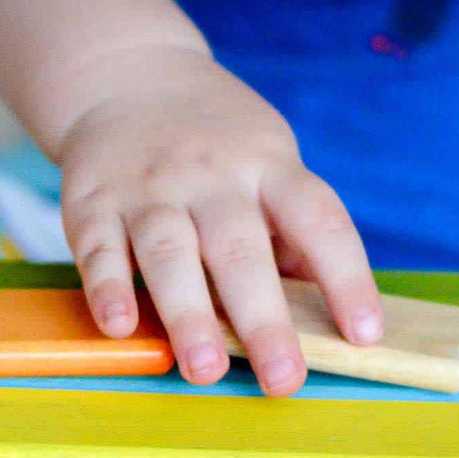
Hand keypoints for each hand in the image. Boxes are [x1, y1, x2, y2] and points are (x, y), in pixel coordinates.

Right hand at [56, 46, 381, 396]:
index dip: (347, 278)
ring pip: (170, 254)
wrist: (126, 76)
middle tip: (283, 381)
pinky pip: (100, 251)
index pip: (318, 220)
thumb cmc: (214, 142)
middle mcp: (211, 176)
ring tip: (206, 371)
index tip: (365, 335)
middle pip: (242, 250)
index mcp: (268, 167)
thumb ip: (290, 230)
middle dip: (265, 321)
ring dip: (189, 315)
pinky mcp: (93, 204)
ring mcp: (148, 189)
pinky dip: (109, 289)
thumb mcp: (268, 161)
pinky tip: (121, 328)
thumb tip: (327, 306)